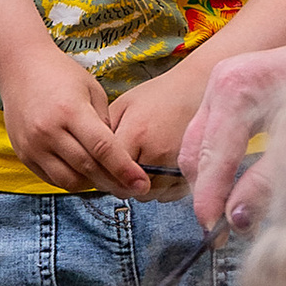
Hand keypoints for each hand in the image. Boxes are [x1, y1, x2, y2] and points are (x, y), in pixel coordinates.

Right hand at [0, 46, 150, 195]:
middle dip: (113, 182)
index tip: (142, 184)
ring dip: (91, 183)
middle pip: (88, 169)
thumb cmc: (61, 75)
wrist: (20, 68)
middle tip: (130, 187)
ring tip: (104, 175)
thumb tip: (118, 157)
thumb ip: (105, 124)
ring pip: (69, 181)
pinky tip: (82, 170)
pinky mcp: (23, 154)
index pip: (103, 148)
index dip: (125, 169)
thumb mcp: (92, 91)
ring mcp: (33, 145)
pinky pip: (52, 179)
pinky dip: (71, 179)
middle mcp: (49, 131)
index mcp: (71, 111)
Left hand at [104, 64, 208, 189]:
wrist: (196, 90)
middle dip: (120, 181)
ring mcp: (177, 165)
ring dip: (140, 187)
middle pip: (127, 188)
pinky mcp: (191, 173)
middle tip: (122, 167)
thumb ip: (104, 132)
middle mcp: (158, 153)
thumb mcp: (124, 105)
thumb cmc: (160, 96)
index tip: (101, 169)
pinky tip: (157, 171)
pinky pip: (168, 195)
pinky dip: (160, 188)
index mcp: (137, 134)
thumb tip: (90, 156)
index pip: (109, 171)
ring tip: (141, 166)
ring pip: (148, 195)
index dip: (102, 172)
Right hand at [178, 28, 285, 227]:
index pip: (210, 160)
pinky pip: (208, 131)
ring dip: (208, 178)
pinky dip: (215, 159)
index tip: (213, 236)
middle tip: (219, 231)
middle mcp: (218, 82)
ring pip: (197, 142)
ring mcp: (220, 80)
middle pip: (194, 152)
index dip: (208, 202)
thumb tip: (236, 220)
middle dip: (203, 193)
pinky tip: (233, 181)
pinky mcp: (229, 85)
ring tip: (226, 212)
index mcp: (234, 90)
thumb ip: (267, 182)